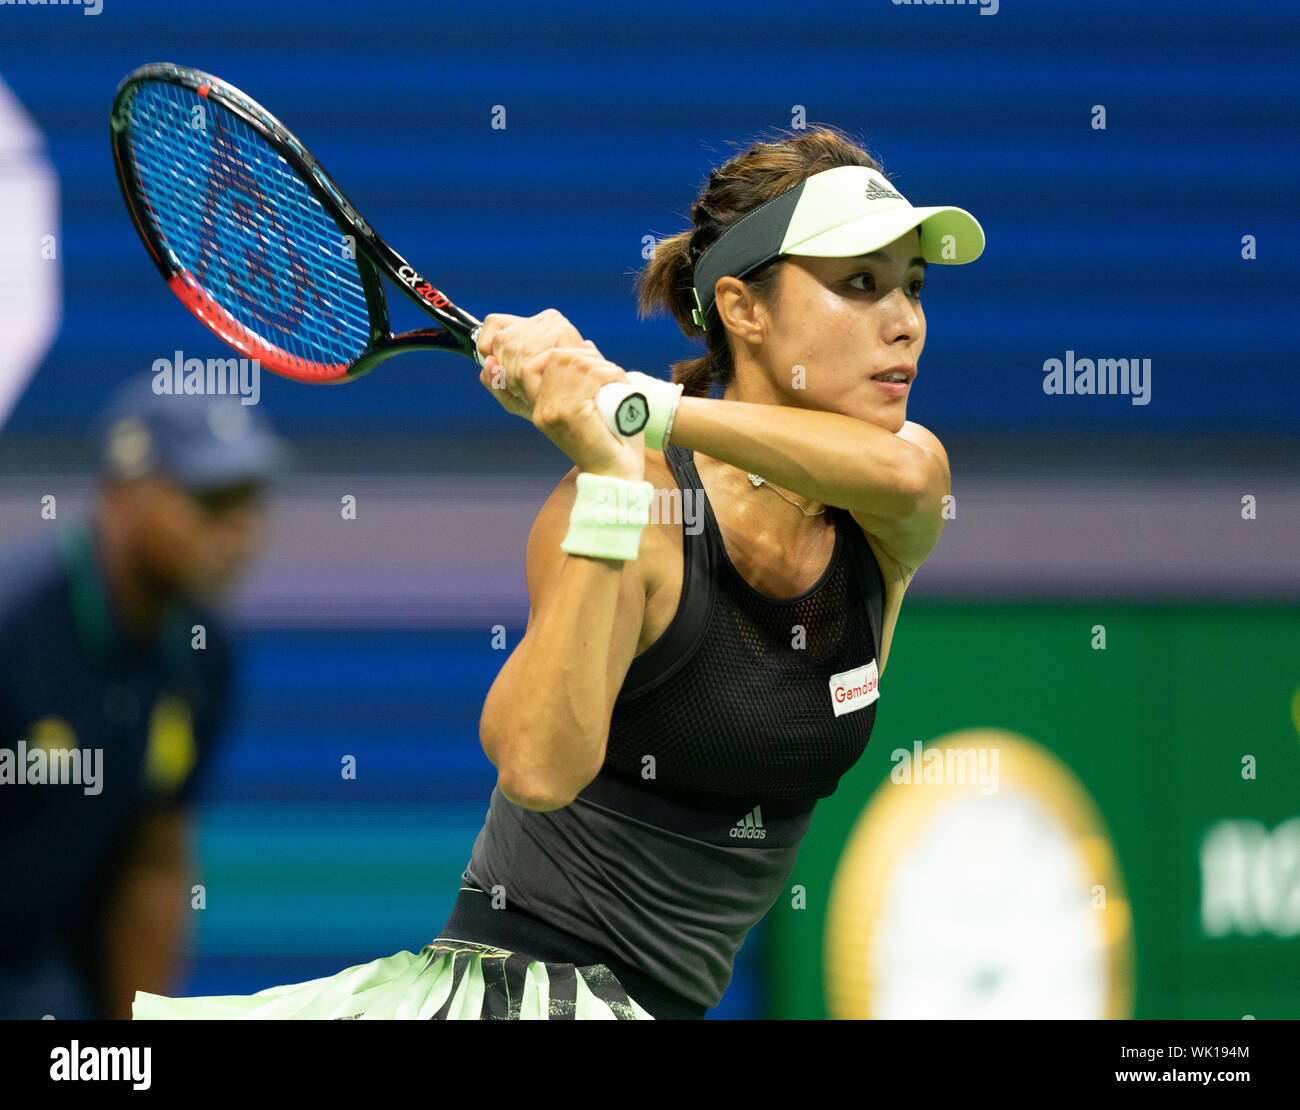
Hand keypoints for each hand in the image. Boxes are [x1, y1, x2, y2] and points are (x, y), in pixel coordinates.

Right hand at [477, 310, 643, 479]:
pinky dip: (609, 373)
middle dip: (586, 355)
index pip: (531, 366)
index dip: (558, 353)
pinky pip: (589, 376)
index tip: (588, 360)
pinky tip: (620, 383)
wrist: (616, 476)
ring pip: (574, 363)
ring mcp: (552, 411)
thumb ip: (588, 379)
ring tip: (618, 379)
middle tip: (610, 371)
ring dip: (602, 364)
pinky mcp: (569, 414)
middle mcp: (542, 410)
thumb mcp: (595, 405)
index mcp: (543, 409)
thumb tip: (586, 345)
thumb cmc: (612, 443)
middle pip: (556, 357)